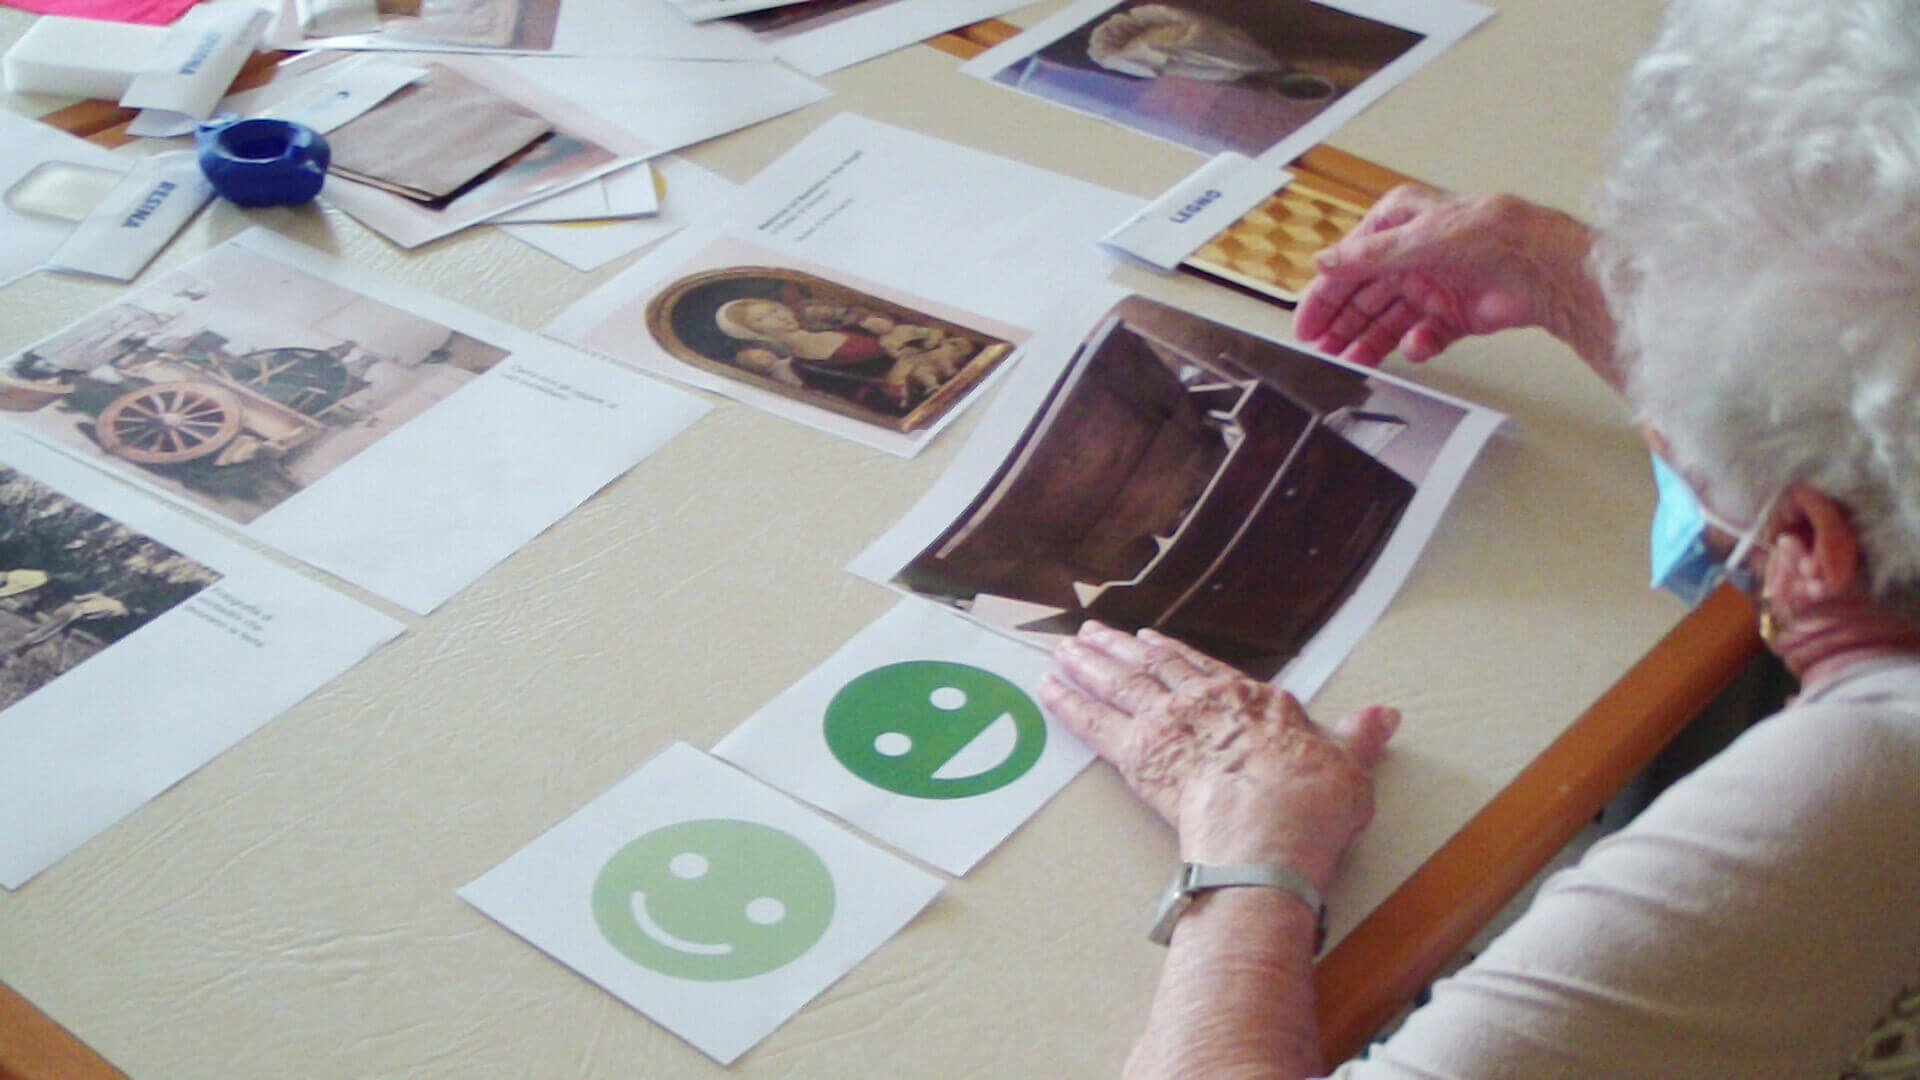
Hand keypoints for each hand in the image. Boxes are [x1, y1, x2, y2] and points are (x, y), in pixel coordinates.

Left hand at [1040, 622, 1397, 889]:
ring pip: (1118, 683)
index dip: (1174, 653)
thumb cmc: (1312, 803)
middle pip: (1152, 668)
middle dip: (1119, 649)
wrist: (1269, 829)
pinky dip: (1067, 701)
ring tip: (1062, 648)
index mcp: (1251, 700)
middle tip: (1090, 632)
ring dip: (1087, 663)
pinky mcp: (1134, 754)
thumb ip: (1359, 737)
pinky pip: (1092, 721)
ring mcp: (1166, 724)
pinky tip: (1046, 686)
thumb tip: (1387, 714)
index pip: (1204, 668)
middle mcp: (1202, 702)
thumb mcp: (1349, 766)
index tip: (1150, 639)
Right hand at [1293, 186, 1603, 370]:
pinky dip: (1415, 345)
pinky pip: (1422, 335)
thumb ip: (1366, 256)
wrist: (1544, 266)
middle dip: (1341, 325)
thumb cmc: (1491, 233)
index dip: (1324, 297)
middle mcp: (1412, 255)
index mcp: (1398, 225)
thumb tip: (1323, 262)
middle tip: (1321, 352)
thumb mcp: (1417, 239)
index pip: (1348, 265)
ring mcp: (1432, 286)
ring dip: (1368, 341)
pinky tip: (1412, 348)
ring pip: (1388, 320)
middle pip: (1364, 297)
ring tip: (1349, 362)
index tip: (1305, 325)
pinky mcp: (1452, 314)